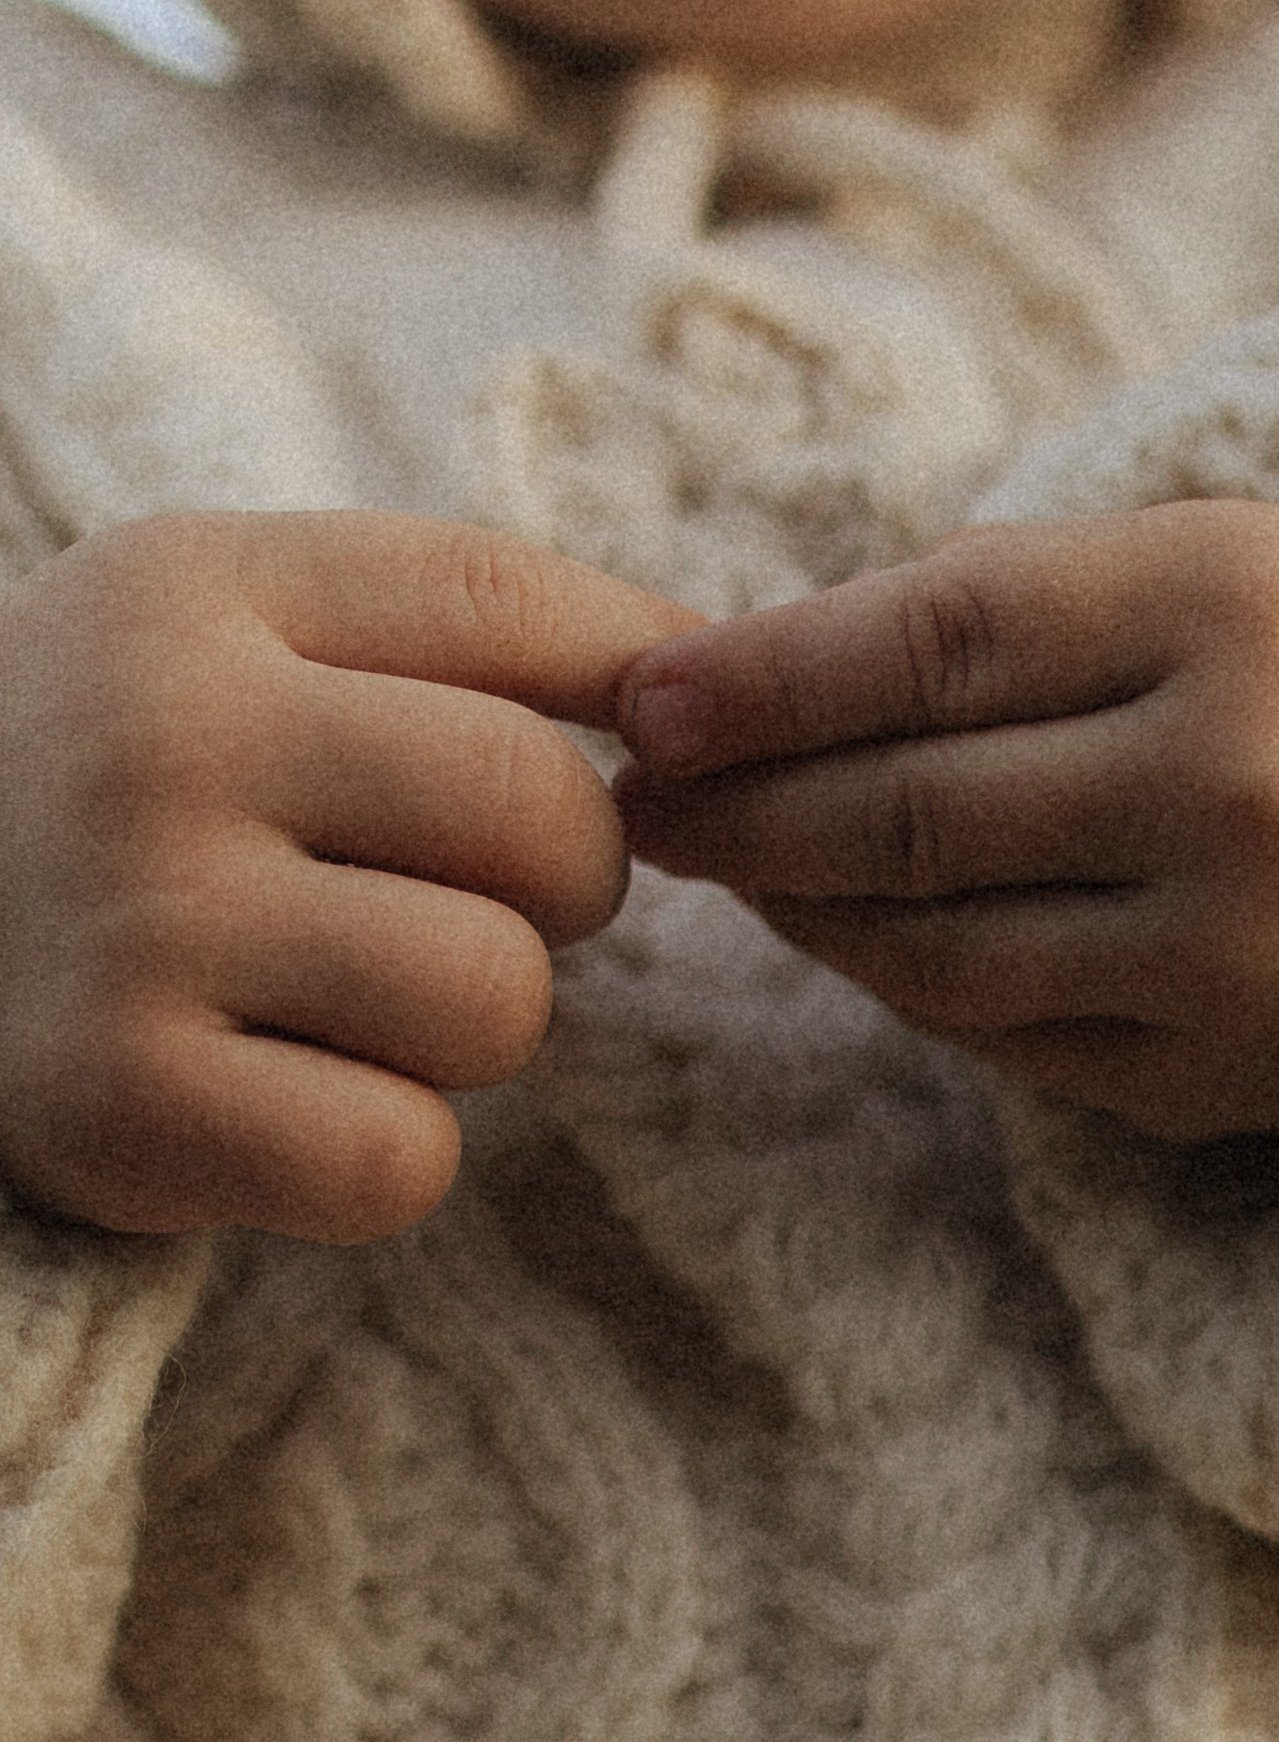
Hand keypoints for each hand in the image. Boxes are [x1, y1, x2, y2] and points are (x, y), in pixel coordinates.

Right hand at [0, 512, 696, 1242]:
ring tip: (362, 993)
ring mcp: (135, 928)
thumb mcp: (229, 620)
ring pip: (497, 997)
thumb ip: (455, 619)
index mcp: (200, 585)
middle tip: (479, 891)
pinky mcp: (114, 1113)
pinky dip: (387, 1150)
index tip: (649, 738)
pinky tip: (294, 1099)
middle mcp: (163, 741)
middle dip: (567, 875)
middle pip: (543, 813)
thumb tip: (709, 661)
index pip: (513, 601)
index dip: (633, 681)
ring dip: (476, 1021)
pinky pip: (398, 1156)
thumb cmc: (105, 763)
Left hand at [614, 502, 1278, 1140]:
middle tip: (638, 796)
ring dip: (798, 905)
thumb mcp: (1200, 561)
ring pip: (933, 943)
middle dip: (742, 803)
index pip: (936, 640)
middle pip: (912, 805)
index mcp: (1236, 609)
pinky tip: (849, 930)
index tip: (639, 697)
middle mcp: (1239, 786)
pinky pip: (1003, 1038)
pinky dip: (900, 982)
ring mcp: (1237, 953)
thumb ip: (989, 601)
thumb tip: (727, 676)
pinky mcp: (1229, 1077)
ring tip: (732, 859)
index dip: (763, 673)